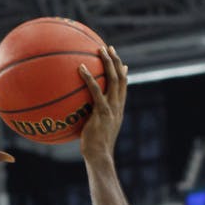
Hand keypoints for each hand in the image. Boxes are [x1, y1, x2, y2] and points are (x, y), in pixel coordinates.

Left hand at [78, 45, 127, 160]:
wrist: (99, 156)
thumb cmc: (94, 148)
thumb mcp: (96, 130)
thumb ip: (93, 118)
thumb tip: (83, 114)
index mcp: (118, 109)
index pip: (123, 86)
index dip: (122, 71)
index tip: (118, 60)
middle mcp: (118, 106)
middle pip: (121, 78)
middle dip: (116, 61)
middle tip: (108, 48)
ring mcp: (111, 108)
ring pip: (113, 79)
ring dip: (108, 62)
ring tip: (100, 49)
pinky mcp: (102, 112)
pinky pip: (95, 90)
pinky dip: (89, 77)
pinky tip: (80, 68)